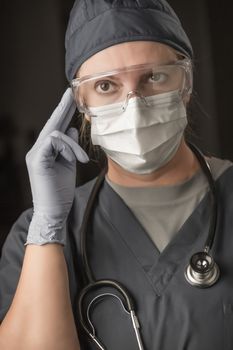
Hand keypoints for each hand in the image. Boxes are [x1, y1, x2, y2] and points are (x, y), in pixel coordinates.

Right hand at [25, 88, 88, 244]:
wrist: (54, 212)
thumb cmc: (61, 192)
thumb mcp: (70, 164)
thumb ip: (71, 147)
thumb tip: (74, 129)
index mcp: (47, 151)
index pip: (56, 128)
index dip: (63, 113)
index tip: (70, 99)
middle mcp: (39, 149)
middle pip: (52, 124)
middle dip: (62, 108)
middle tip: (70, 92)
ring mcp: (36, 153)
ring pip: (55, 132)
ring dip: (73, 145)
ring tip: (82, 161)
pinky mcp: (37, 159)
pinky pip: (53, 141)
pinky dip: (68, 148)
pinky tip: (75, 160)